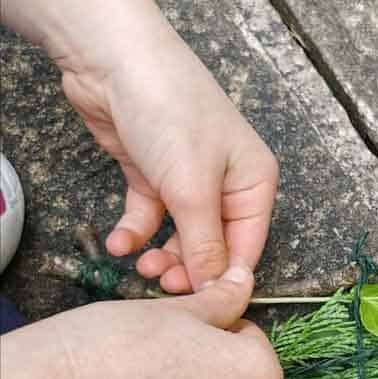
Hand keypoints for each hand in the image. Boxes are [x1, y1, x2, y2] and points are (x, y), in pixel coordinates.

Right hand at [0, 259, 282, 378]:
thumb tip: (244, 281)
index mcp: (260, 375)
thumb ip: (222, 300)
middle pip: (244, 378)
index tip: (187, 324)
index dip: (220, 325)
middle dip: (217, 359)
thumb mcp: (178, 310)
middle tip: (170, 346)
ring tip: (154, 373)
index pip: (253, 338)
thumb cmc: (120, 345)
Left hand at [3, 1, 278, 291]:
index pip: (247, 246)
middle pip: (212, 244)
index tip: (203, 307)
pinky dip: (136, 232)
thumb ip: (204, 244)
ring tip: (140, 266)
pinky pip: (150, 216)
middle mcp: (226, 185)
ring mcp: (188, 181)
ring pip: (179, 235)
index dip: (225, 278)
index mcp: (254, 184)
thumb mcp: (193, 187)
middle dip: (187, 269)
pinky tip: (120, 244)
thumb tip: (214, 289)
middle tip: (162, 287)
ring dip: (160, 255)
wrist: (114, 62)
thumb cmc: (172, 113)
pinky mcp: (153, 175)